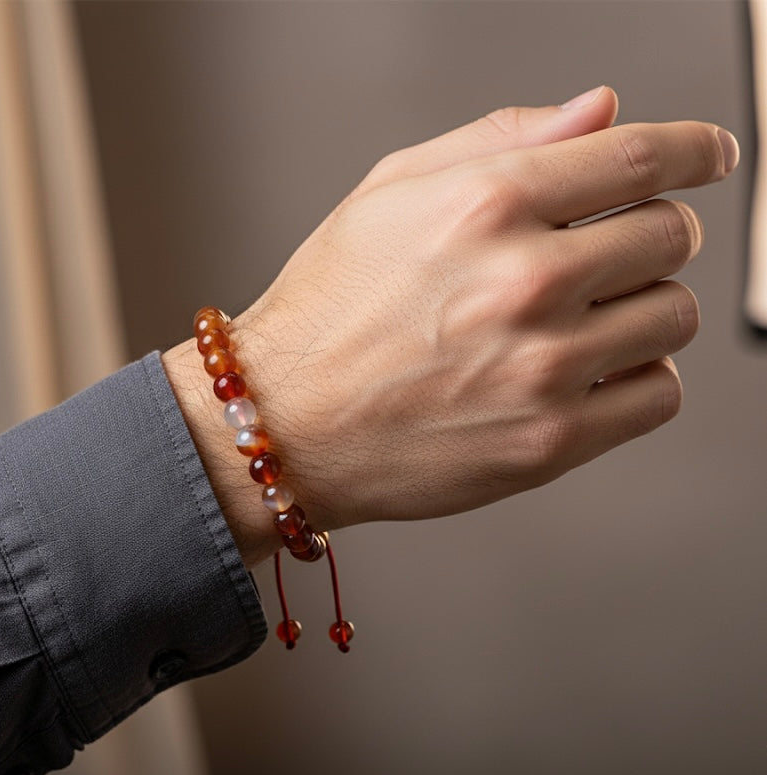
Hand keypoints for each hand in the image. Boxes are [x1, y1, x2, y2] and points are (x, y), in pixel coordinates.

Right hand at [164, 86, 738, 565]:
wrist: (285, 424)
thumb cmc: (328, 312)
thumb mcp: (388, 194)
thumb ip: (501, 139)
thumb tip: (600, 112)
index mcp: (485, 206)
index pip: (638, 158)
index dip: (694, 149)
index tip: (710, 155)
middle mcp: (522, 282)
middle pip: (670, 235)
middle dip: (654, 232)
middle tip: (616, 248)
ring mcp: (541, 368)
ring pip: (673, 316)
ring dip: (645, 306)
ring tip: (586, 315)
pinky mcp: (549, 441)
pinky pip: (657, 396)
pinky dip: (637, 377)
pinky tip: (587, 369)